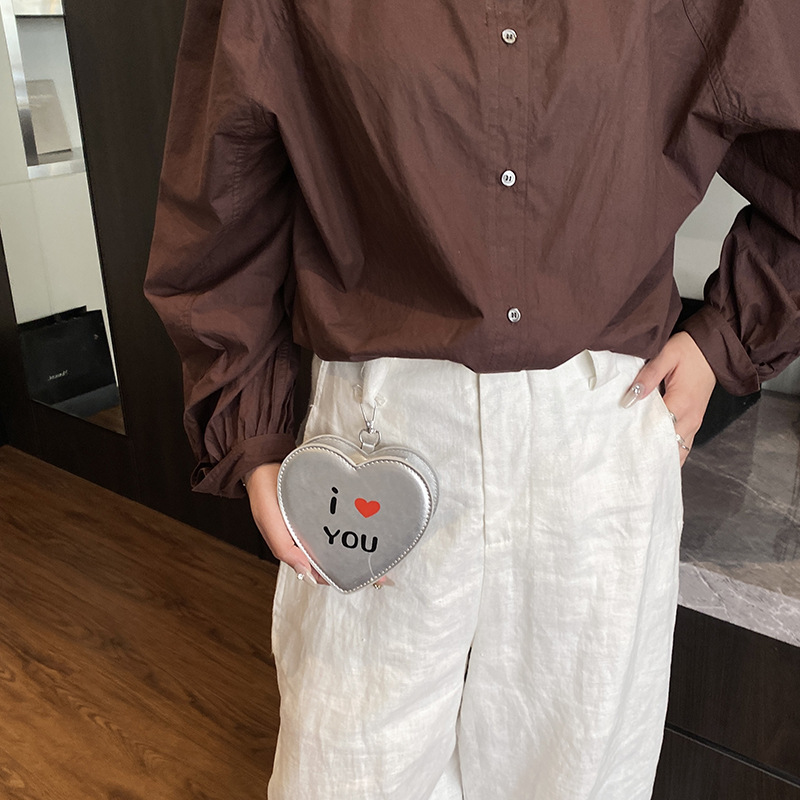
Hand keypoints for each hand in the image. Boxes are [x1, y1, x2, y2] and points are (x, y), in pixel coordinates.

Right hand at [245, 462, 389, 587]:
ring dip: (354, 545)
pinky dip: (349, 524)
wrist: (265, 462)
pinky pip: (338, 519)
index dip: (338, 577)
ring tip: (377, 550)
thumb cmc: (264, 493)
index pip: (319, 571)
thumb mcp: (269, 523)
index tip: (362, 579)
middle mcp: (307, 537)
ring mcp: (315, 521)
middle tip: (379, 570)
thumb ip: (284, 549)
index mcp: (294, 547)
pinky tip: (365, 523)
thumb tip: (306, 573)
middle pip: (332, 557)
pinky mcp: (322, 506)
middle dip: (353, 565)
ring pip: (337, 539)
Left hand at [623, 332, 716, 465]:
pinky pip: (684, 445)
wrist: (715, 349)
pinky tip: (656, 458)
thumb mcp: (667, 354)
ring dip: (660, 456)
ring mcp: (695, 422)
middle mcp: (691, 418)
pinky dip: (671, 453)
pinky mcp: (695, 423)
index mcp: (682, 402)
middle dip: (648, 452)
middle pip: (667, 445)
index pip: (657, 429)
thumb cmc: (691, 350)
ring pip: (678, 451)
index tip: (623, 445)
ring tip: (639, 463)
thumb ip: (648, 376)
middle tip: (626, 459)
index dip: (639, 437)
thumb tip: (632, 396)